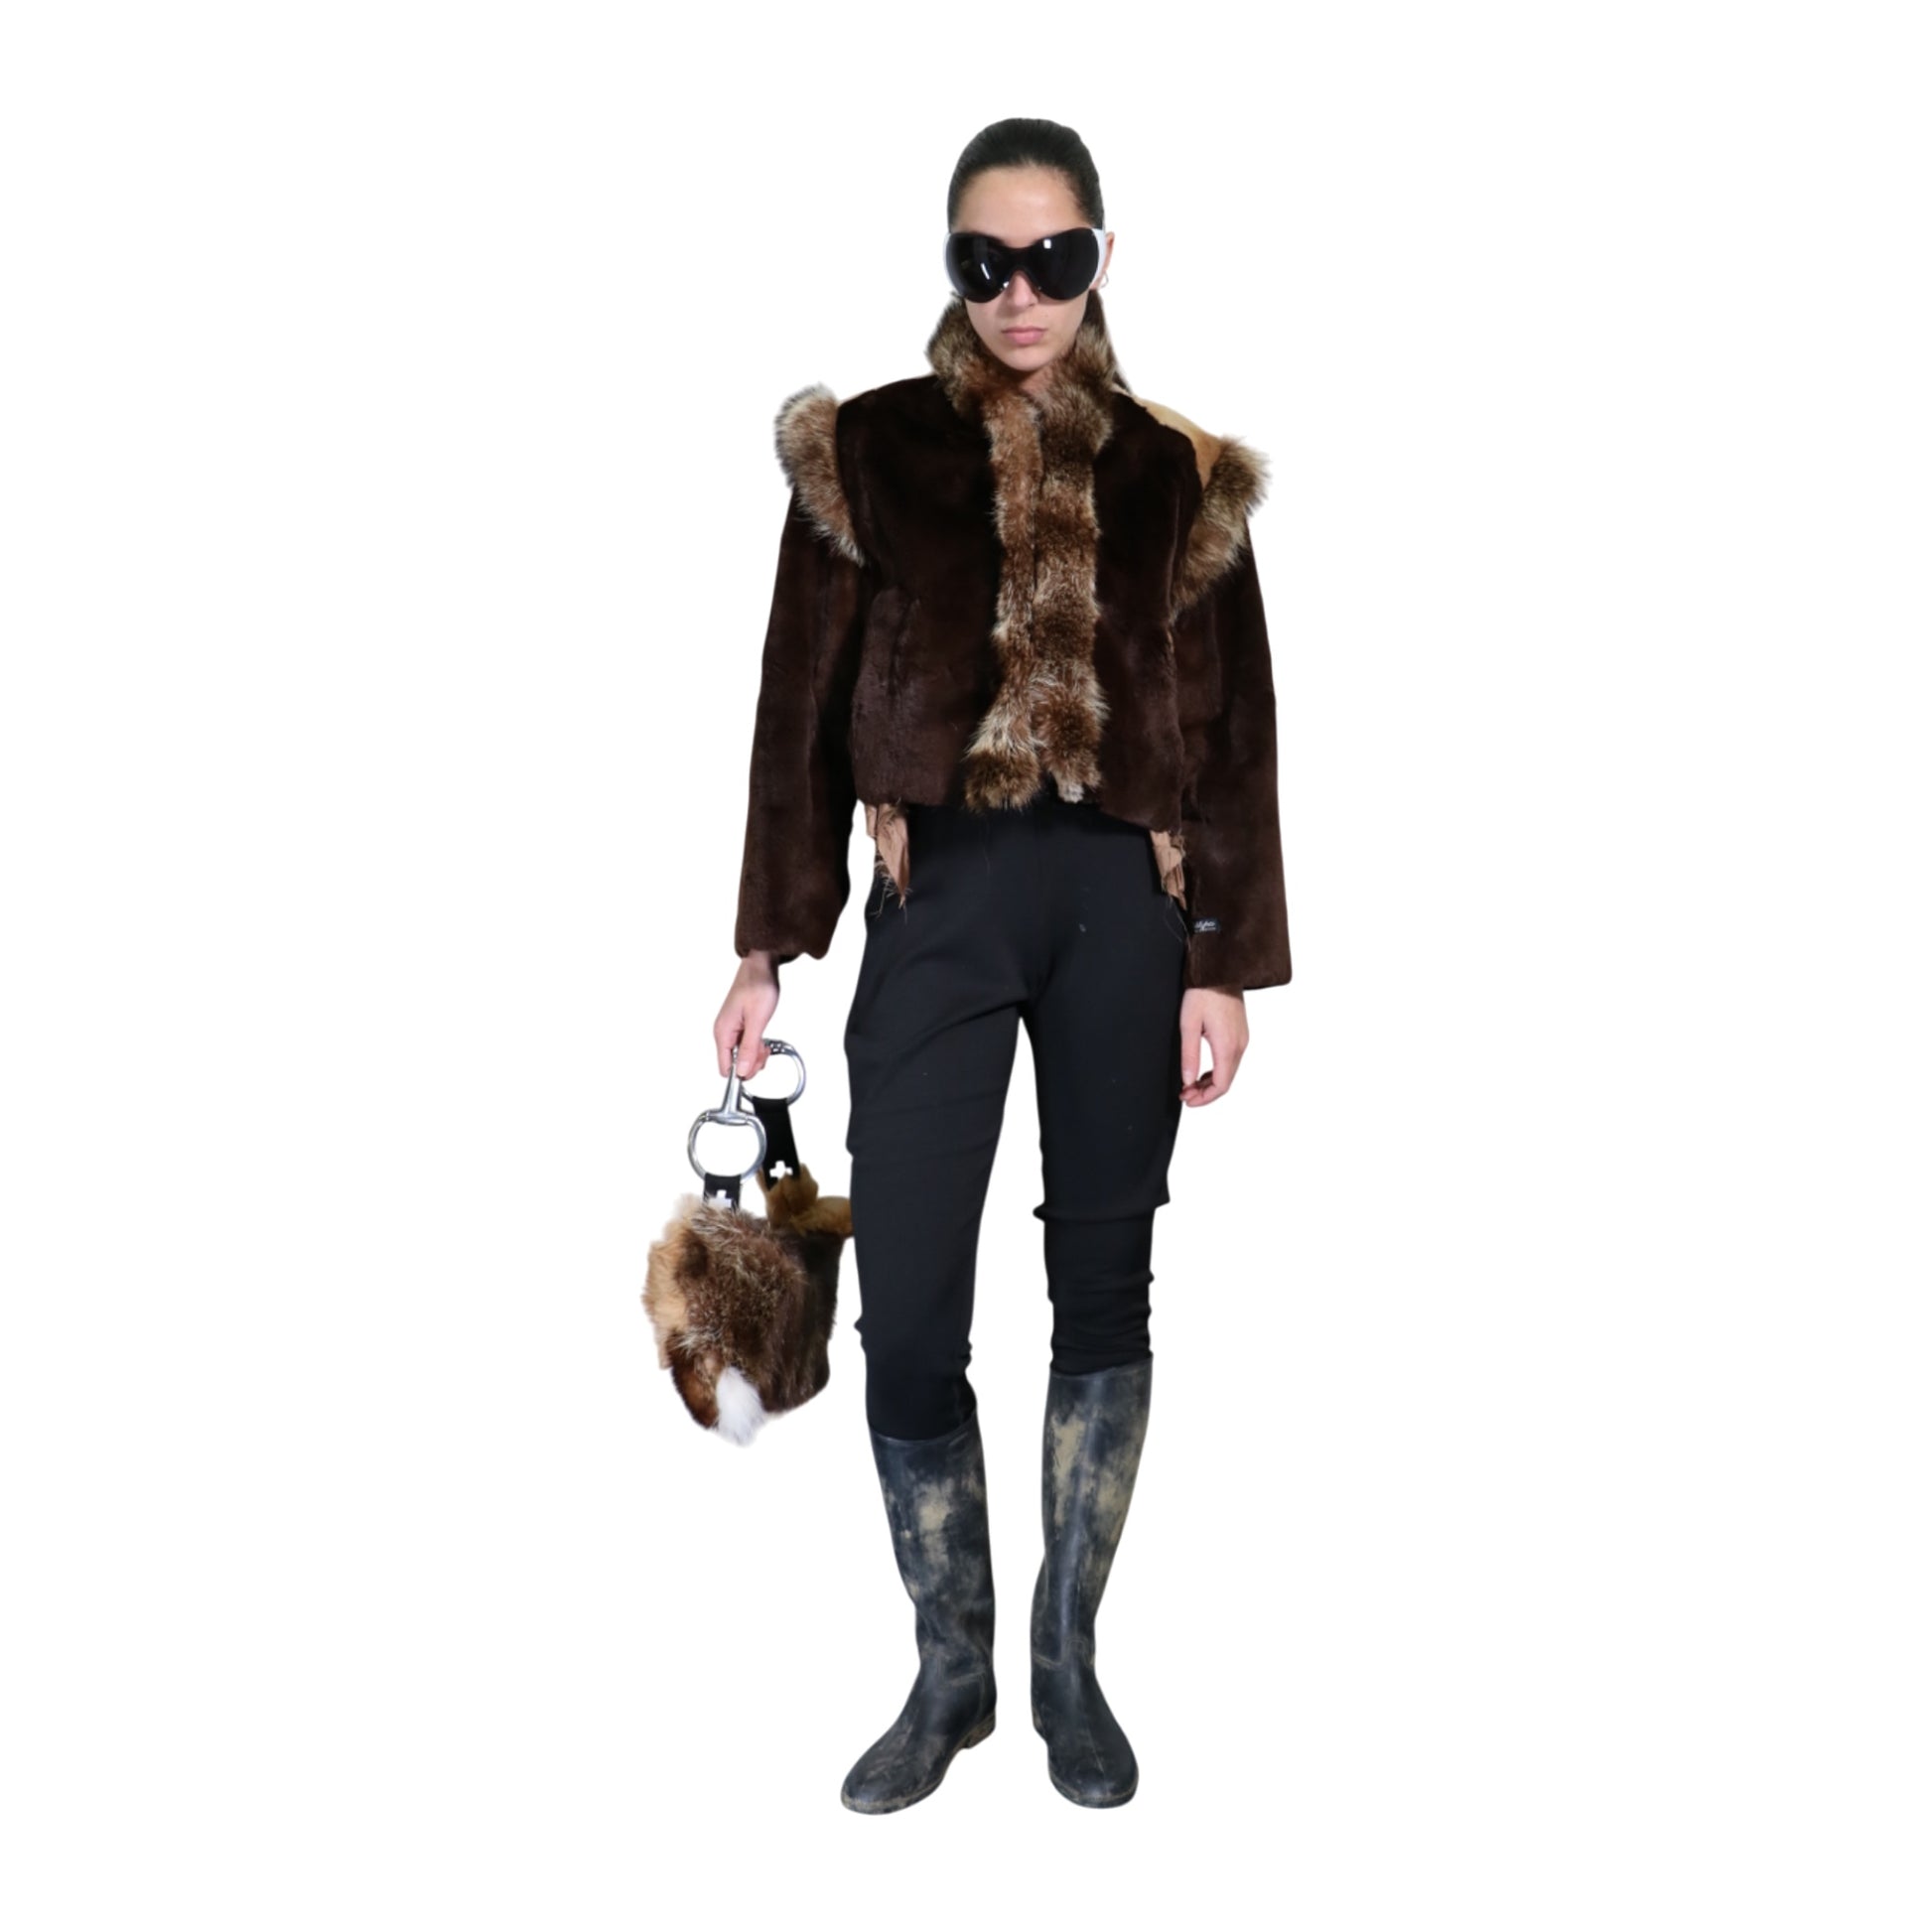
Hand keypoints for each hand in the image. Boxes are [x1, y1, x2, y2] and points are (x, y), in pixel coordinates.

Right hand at [716, 951, 780, 1078]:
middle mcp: (723, 1032)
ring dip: (756, 1053)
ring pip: (741, 1055)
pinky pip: (745, 1044)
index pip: (725, 1068)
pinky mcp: (739, 1025)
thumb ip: (750, 1048)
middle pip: (734, 1064)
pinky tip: (763, 1038)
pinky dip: (756, 1045)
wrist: (761, 965)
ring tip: (765, 1042)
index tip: (757, 1067)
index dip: (741, 1073)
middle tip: (764, 1050)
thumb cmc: (758, 986)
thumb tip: (742, 1071)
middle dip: (752, 1062)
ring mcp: (731, 1029)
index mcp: (723, 1032)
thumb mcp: (758, 1021)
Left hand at [1179, 985, 1247, 1104]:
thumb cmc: (1203, 994)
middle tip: (1185, 1094)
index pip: (1221, 1085)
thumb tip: (1188, 1081)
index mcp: (1227, 1046)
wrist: (1220, 970)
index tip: (1187, 1100)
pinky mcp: (1241, 1034)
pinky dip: (1217, 1070)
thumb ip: (1190, 1056)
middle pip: (1226, 1082)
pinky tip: (1202, 1071)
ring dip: (1210, 1082)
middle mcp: (1240, 1045)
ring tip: (1190, 1084)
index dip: (1204, 1098)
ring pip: (1229, 1072)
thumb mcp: (1189, 1025)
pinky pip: (1231, 1060)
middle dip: (1205, 1093)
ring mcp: (1243, 1039)